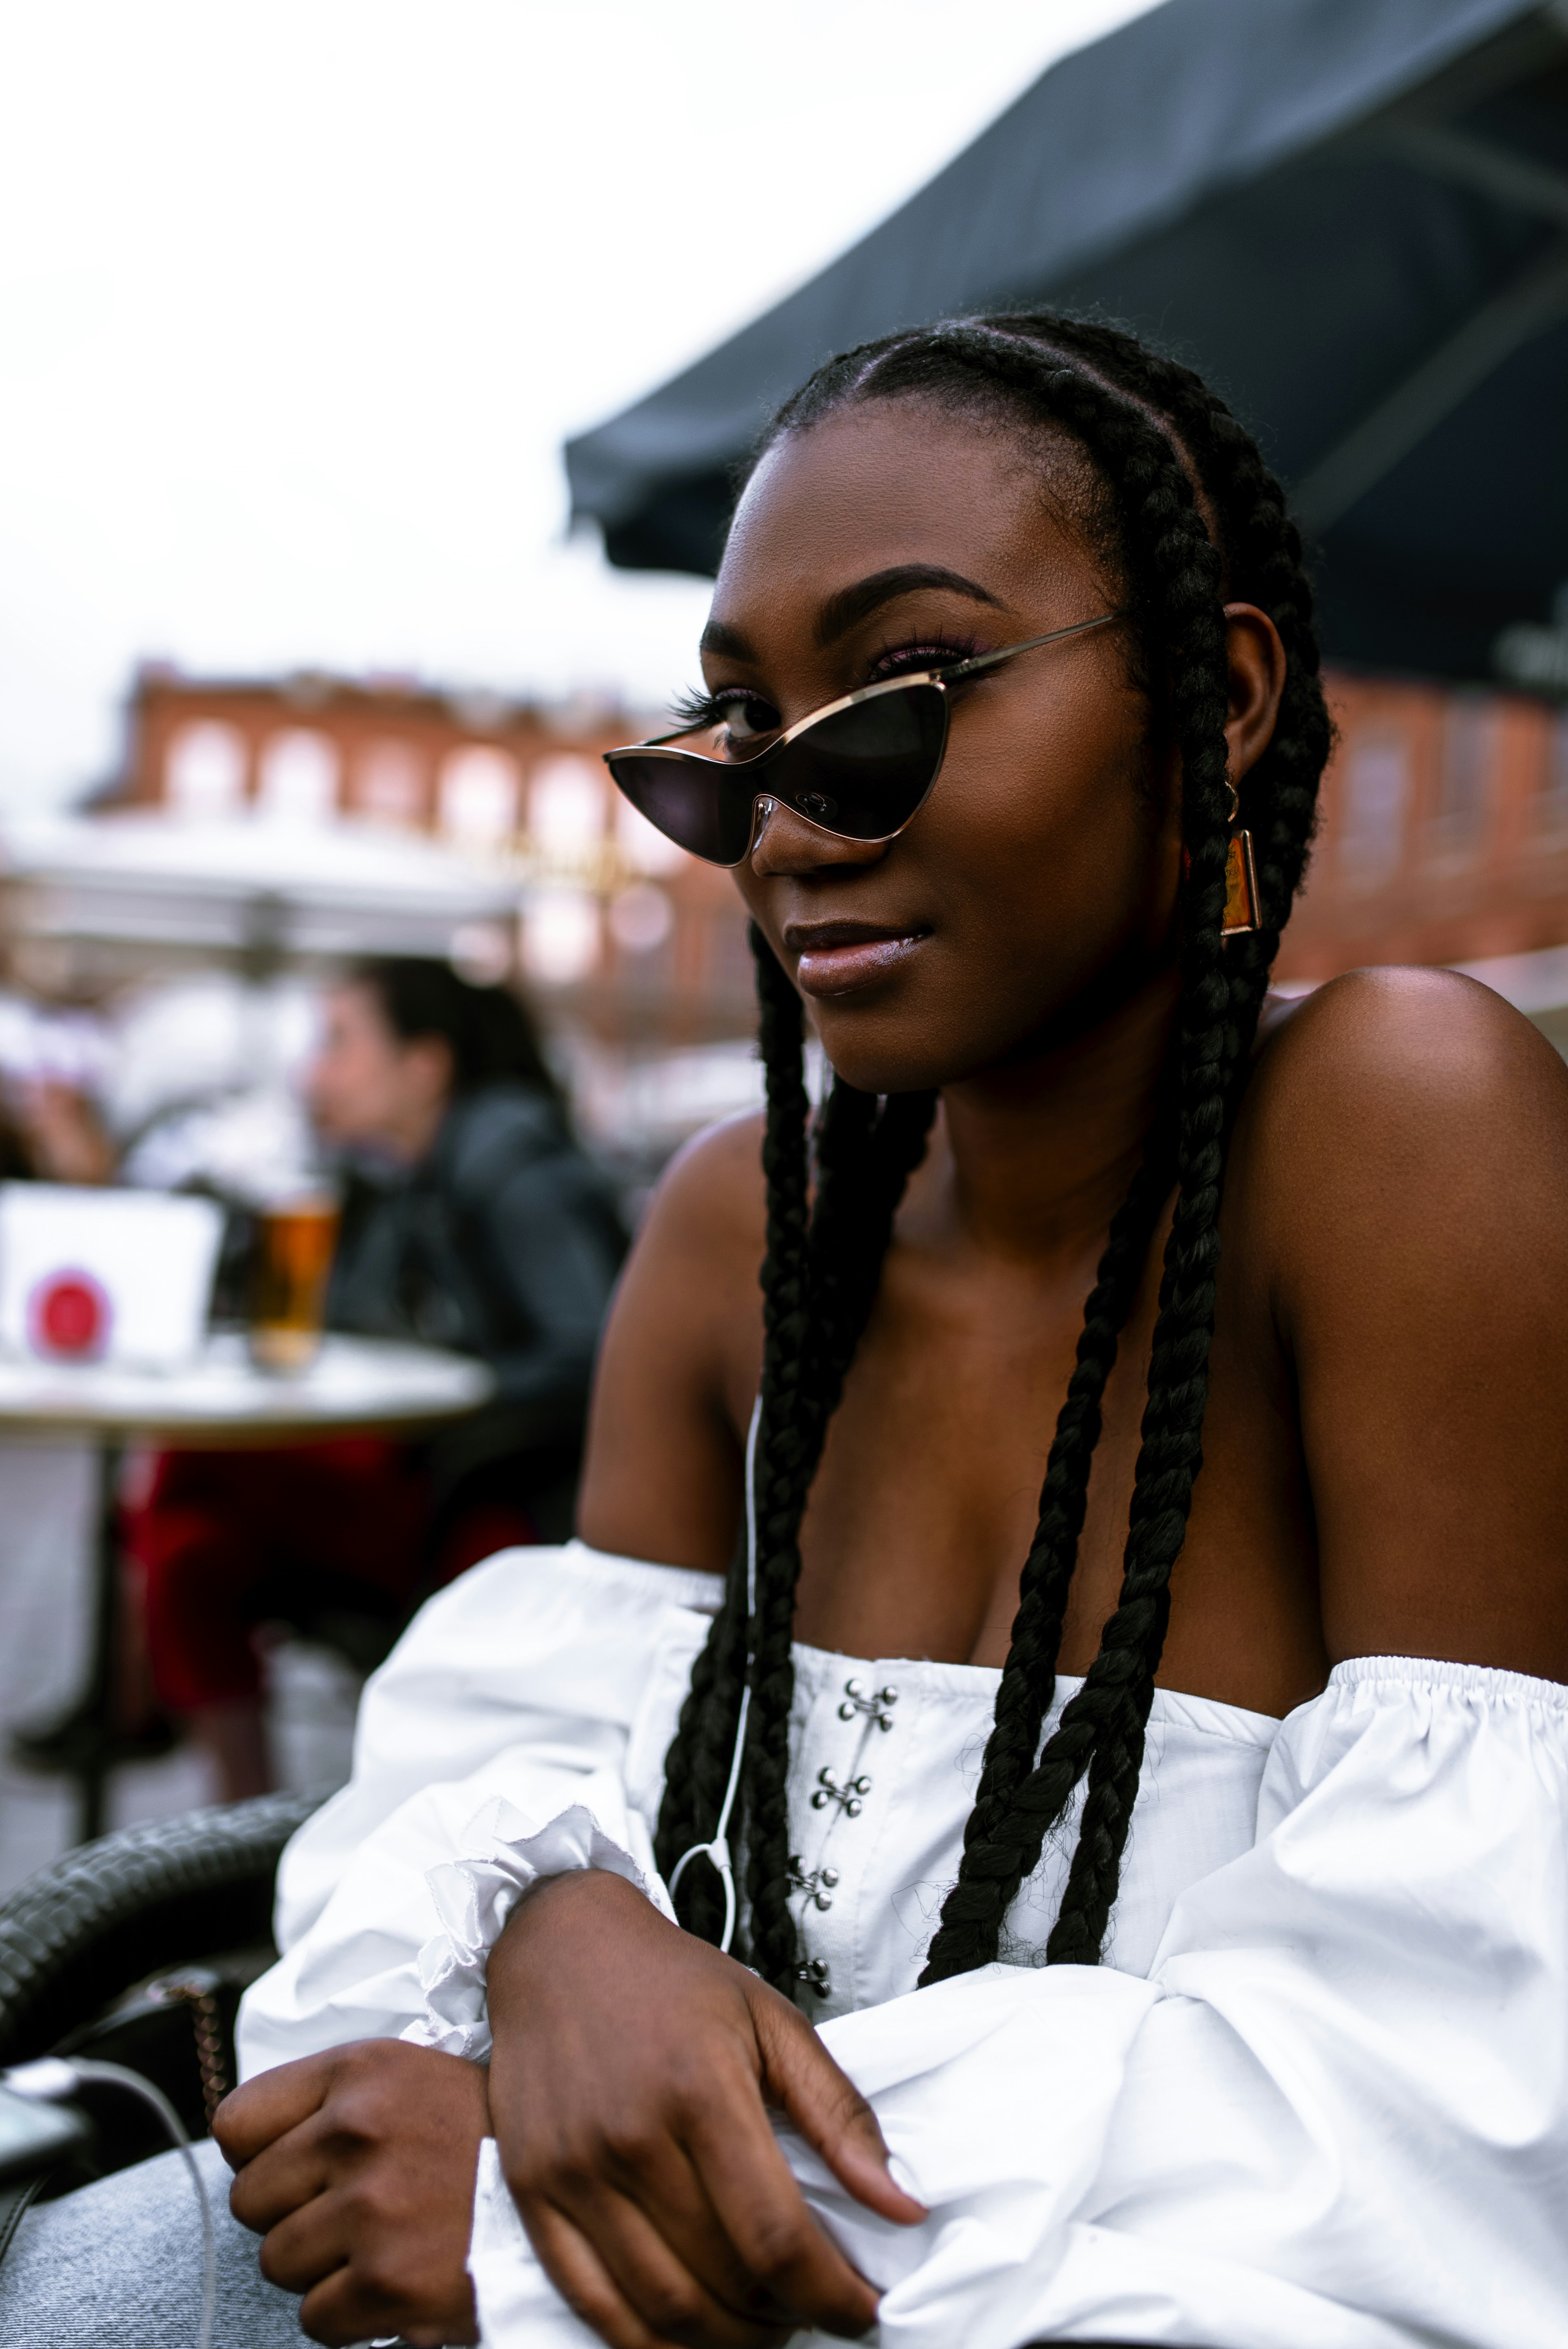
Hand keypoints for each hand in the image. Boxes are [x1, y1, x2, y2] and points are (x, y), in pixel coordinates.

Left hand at [213, 2038, 488, 2346]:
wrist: (568, 2201)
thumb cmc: (478, 2141)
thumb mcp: (410, 2078)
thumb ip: (334, 2099)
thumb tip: (248, 2146)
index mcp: (361, 2069)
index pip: (236, 2123)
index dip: (260, 2154)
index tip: (298, 2167)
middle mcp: (359, 2130)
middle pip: (249, 2199)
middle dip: (290, 2214)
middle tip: (351, 2212)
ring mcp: (372, 2207)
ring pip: (276, 2262)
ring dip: (319, 2266)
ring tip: (381, 2243)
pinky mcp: (386, 2282)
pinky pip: (313, 2318)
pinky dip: (348, 2314)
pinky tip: (396, 2280)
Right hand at [487, 1868, 924, 2348]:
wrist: (560, 1946)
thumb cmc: (672, 1983)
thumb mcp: (772, 2021)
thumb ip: (838, 2115)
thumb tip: (901, 2205)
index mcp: (700, 2089)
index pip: (775, 2235)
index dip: (830, 2295)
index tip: (861, 2311)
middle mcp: (630, 2137)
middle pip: (721, 2282)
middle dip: (782, 2318)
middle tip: (811, 2309)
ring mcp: (573, 2171)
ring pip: (660, 2310)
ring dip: (724, 2340)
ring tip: (760, 2321)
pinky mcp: (531, 2191)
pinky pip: (591, 2305)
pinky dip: (646, 2341)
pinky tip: (689, 2328)